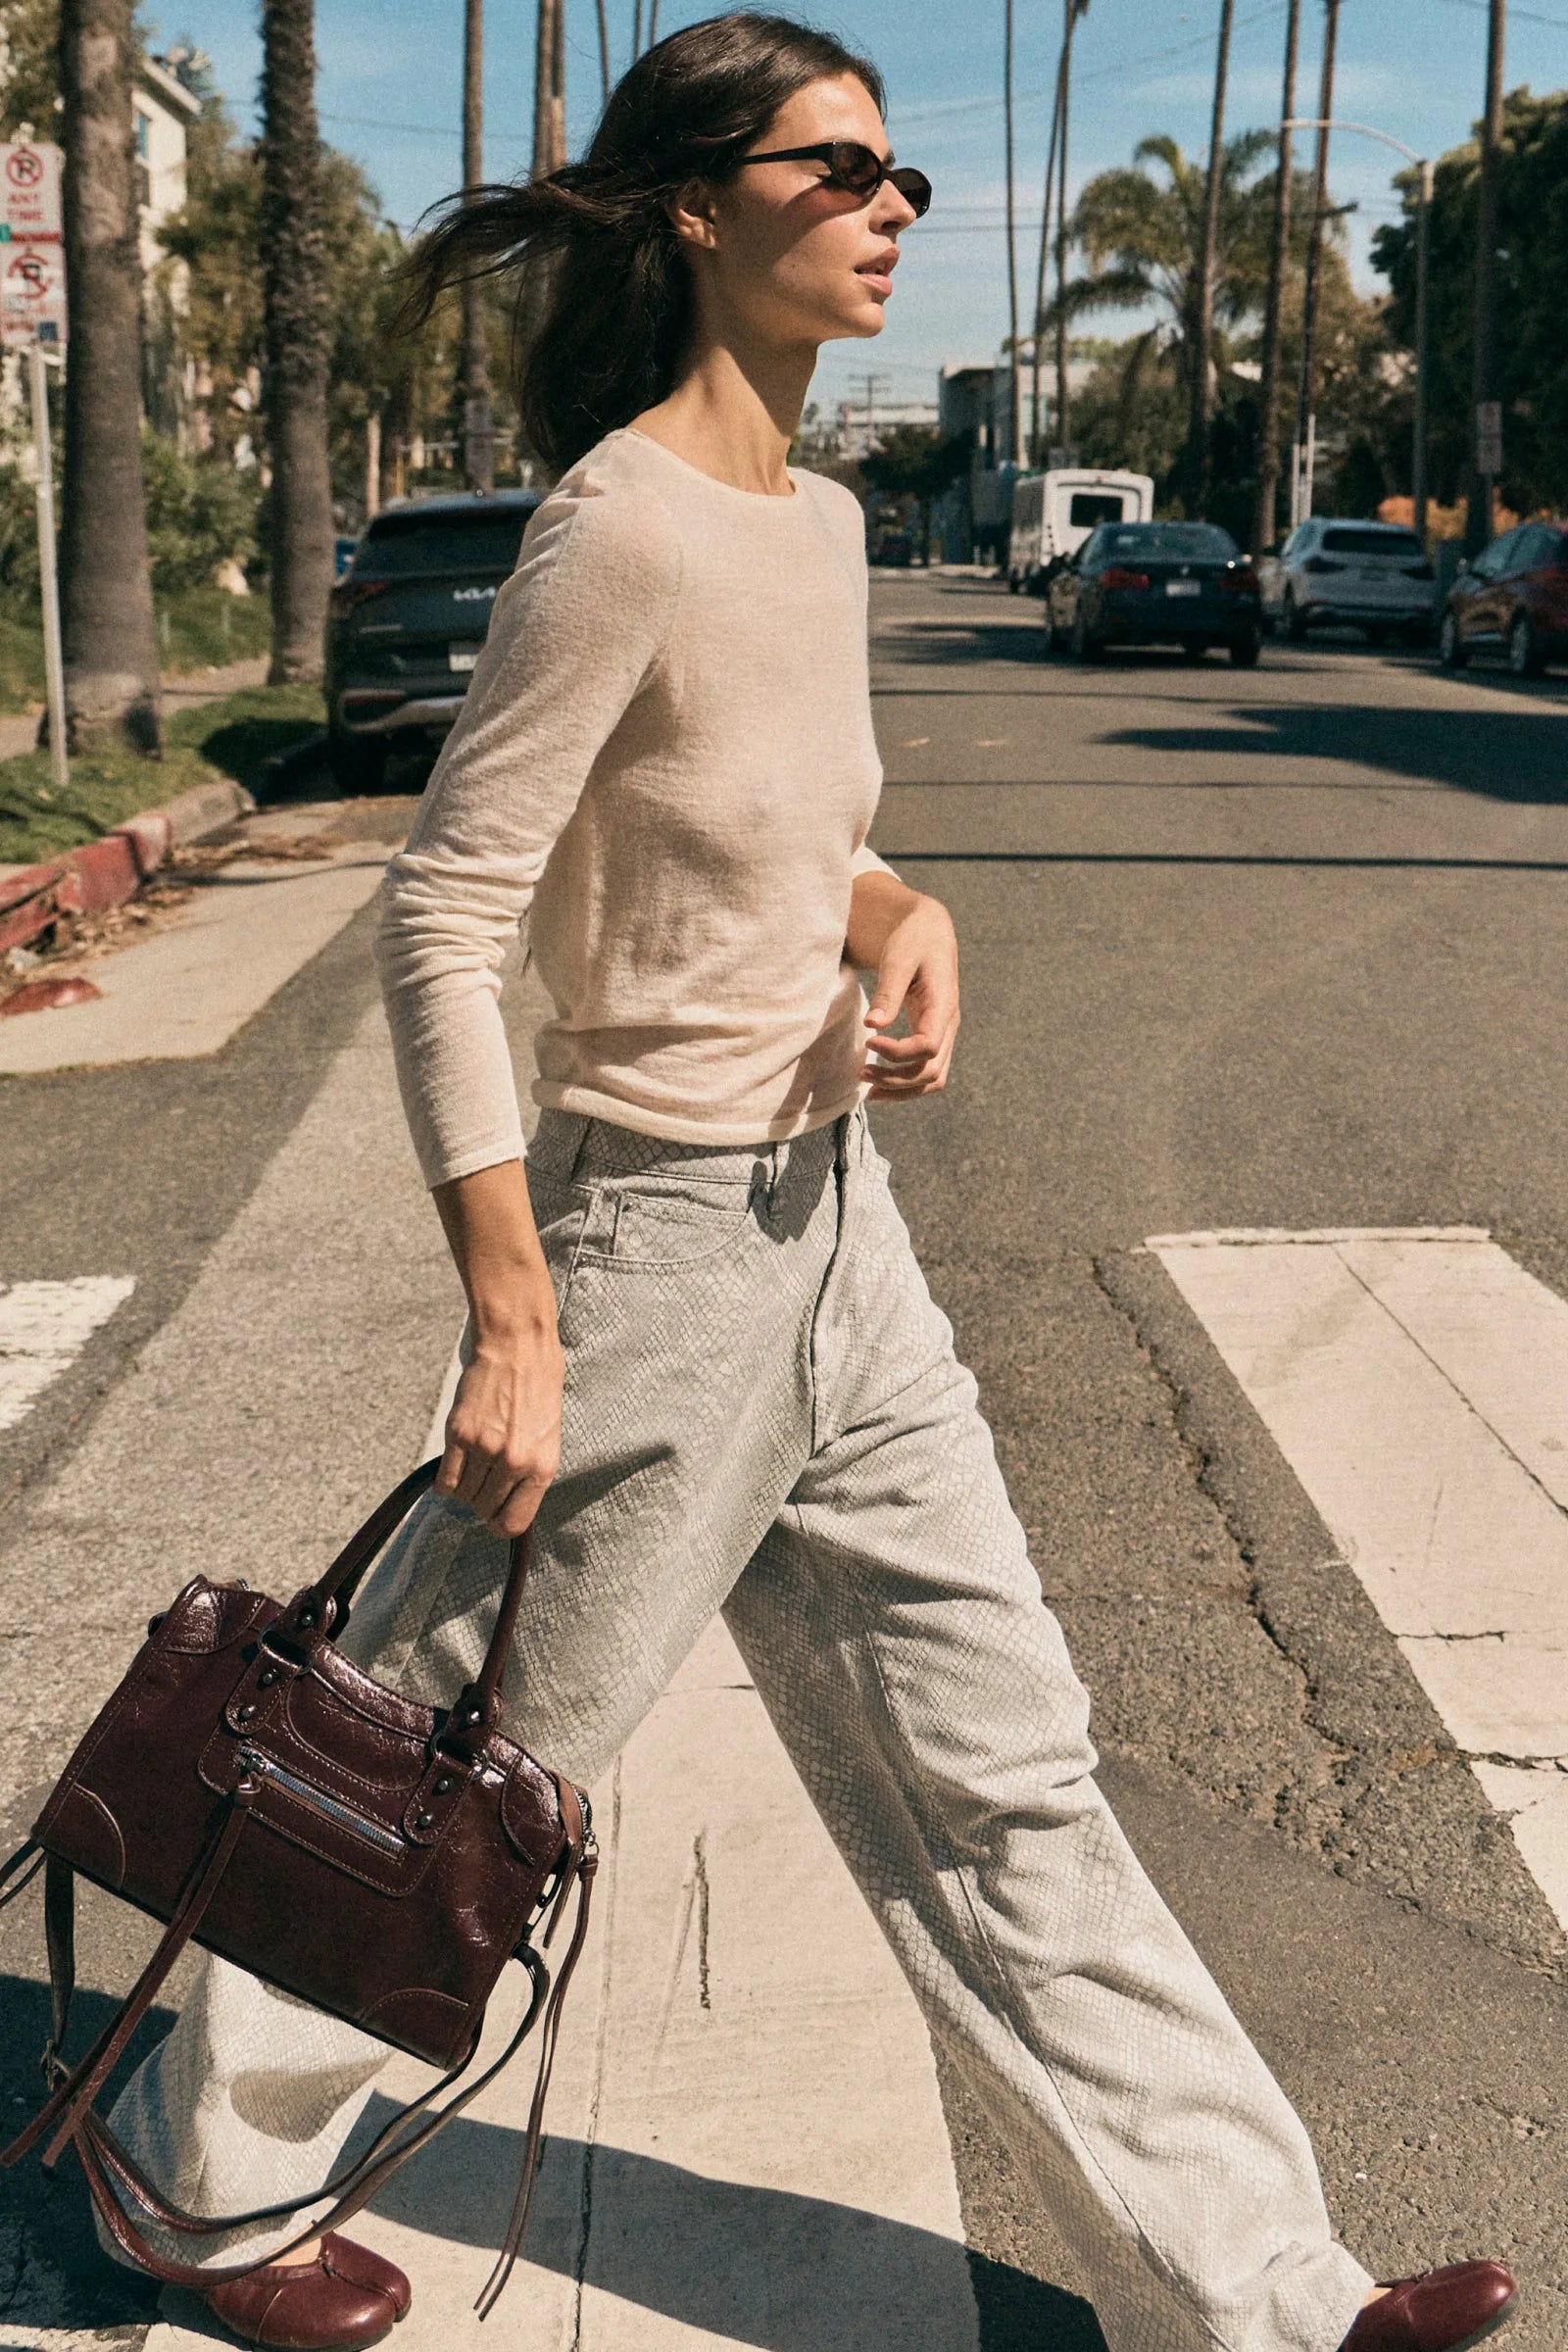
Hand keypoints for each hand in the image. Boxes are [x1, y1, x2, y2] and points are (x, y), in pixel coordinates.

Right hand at [435, 1314, 563, 1537]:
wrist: (518, 1348)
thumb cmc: (538, 1388)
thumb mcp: (548, 1435)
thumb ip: (531, 1471)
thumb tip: (510, 1503)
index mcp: (542, 1466)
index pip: (514, 1522)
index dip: (500, 1526)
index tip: (493, 1520)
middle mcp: (513, 1462)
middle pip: (484, 1509)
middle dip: (481, 1503)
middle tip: (483, 1483)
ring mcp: (485, 1449)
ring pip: (464, 1495)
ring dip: (465, 1488)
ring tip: (473, 1467)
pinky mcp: (459, 1434)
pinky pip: (446, 1478)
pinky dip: (446, 1481)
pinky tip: (455, 1467)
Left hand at [863, 893, 959, 1100]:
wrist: (928, 931)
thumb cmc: (913, 939)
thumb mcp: (899, 957)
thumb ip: (888, 991)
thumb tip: (873, 1024)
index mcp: (944, 1005)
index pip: (928, 1047)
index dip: (898, 1053)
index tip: (869, 1042)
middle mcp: (949, 1024)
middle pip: (932, 1071)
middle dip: (896, 1079)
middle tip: (860, 1073)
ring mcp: (944, 1033)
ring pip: (933, 1079)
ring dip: (902, 1089)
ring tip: (868, 1089)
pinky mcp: (933, 1036)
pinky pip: (927, 1071)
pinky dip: (906, 1084)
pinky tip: (879, 1084)